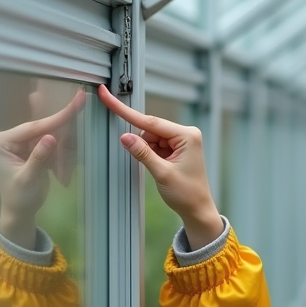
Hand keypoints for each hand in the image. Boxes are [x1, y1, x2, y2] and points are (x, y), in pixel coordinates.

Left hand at [0, 87, 85, 248]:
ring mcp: (21, 142)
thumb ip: (38, 158)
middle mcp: (9, 138)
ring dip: (62, 144)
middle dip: (61, 127)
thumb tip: (51, 137)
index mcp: (0, 142)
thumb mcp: (28, 179)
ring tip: (61, 166)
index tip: (75, 105)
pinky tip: (61, 168)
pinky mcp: (32, 148)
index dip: (55, 118)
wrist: (21, 212)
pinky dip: (61, 151)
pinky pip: (51, 143)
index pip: (32, 128)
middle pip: (41, 126)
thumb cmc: (20, 198)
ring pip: (49, 133)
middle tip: (80, 101)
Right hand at [96, 85, 222, 249]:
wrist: (197, 209)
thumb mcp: (161, 173)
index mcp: (187, 135)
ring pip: (150, 138)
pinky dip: (151, 155)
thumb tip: (125, 136)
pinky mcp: (177, 147)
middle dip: (143, 146)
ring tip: (162, 169)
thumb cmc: (186, 193)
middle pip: (150, 130)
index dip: (126, 112)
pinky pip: (155, 145)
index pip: (150, 121)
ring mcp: (181, 140)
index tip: (108, 97)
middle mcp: (186, 133)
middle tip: (154, 166)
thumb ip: (142, 153)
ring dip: (148, 152)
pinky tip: (161, 167)